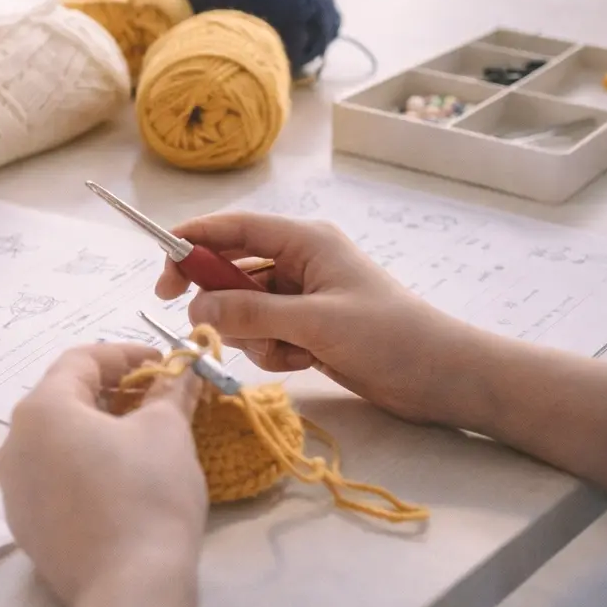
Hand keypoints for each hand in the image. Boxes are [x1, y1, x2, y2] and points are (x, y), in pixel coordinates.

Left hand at [0, 343, 206, 606]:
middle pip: (64, 399)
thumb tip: (184, 370)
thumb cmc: (147, 496)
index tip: (166, 363)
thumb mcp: (167, 432)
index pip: (81, 360)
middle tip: (158, 398)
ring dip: (97, 430)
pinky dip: (83, 466)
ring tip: (141, 438)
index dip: (127, 355)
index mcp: (40, 409)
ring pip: (56, 441)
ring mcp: (13, 488)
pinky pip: (53, 478)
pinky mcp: (25, 526)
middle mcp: (13, 443)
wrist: (129, 590)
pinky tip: (119, 481)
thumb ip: (171, 391)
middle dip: (113, 392)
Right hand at [154, 213, 477, 423]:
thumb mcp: (315, 323)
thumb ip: (250, 312)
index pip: (234, 228)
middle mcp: (300, 262)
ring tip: (285, 352)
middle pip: (232, 269)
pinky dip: (271, 350)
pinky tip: (301, 362)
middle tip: (200, 327)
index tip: (162, 270)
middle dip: (219, 300)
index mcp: (305, 241)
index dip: (193, 242)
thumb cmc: (390, 336)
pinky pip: (263, 332)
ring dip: (250, 333)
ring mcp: (303, 296)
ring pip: (244, 307)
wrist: (444, 377)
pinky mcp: (308, 328)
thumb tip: (194, 308)